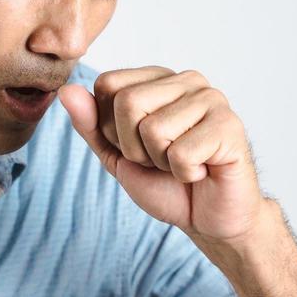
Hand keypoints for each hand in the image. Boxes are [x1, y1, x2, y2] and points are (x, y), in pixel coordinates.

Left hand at [58, 67, 265, 244]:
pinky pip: (180, 152)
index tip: (139, 146)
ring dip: (162, 162)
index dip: (112, 128)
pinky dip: (184, 173)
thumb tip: (66, 90)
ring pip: (153, 129)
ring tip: (184, 164)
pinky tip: (202, 170)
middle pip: (127, 102)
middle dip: (135, 147)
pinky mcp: (230, 125)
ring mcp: (211, 98)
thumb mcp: (117, 155)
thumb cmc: (165, 184)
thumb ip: (91, 125)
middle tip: (162, 159)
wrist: (208, 218)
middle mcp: (186, 79)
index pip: (106, 85)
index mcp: (157, 79)